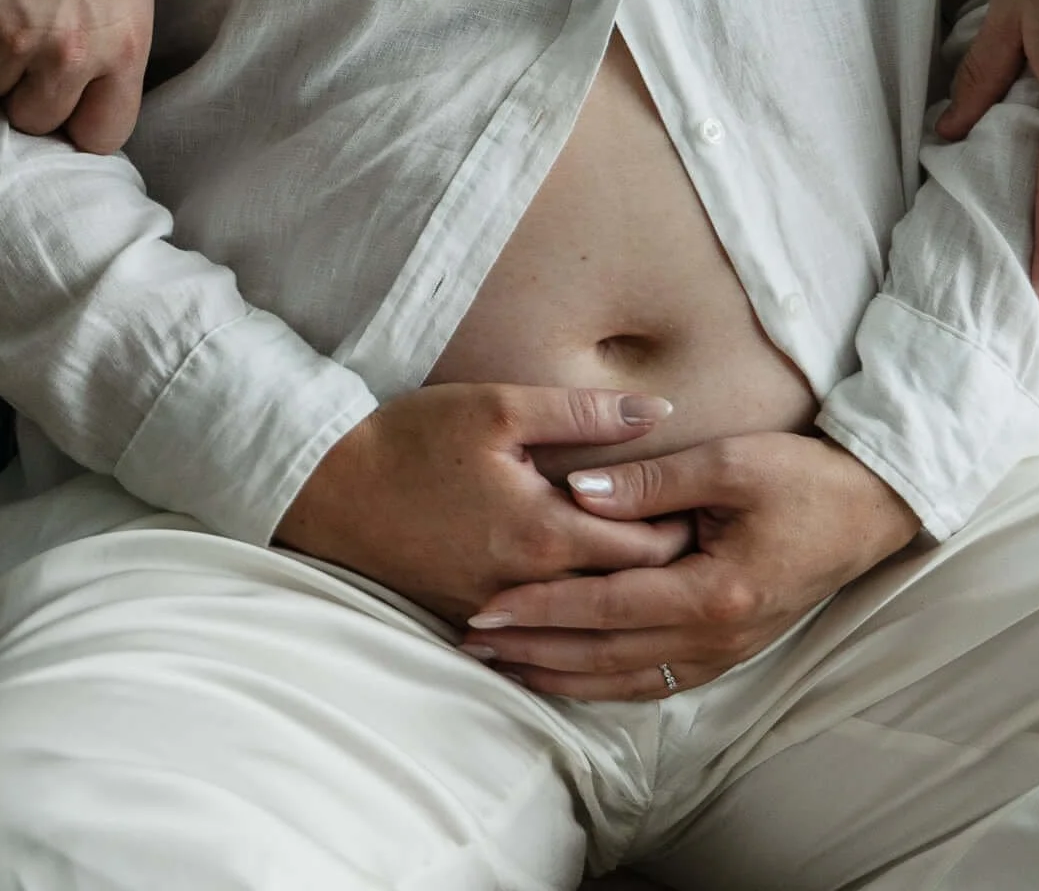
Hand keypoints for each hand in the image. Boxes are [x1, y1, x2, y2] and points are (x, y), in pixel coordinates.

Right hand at [0, 0, 153, 153]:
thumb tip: (78, 103)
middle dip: (25, 90)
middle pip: (33, 120)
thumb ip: (105, 49)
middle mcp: (67, 52)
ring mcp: (8, 34)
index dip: (78, 124)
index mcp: (122, 46)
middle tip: (25, 35)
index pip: (102, 136)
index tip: (65, 107)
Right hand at [276, 385, 692, 626]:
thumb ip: (583, 412)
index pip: (645, 551)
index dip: (684, 531)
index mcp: (544, 535)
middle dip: (664, 570)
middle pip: (623, 595)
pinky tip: (593, 594)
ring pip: (585, 621)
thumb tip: (656, 410)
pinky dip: (574, 616)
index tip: (708, 506)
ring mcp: (498, 612)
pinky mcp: (471, 617)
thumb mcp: (499, 407)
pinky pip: (542, 630)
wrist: (331, 490)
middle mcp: (528, 588)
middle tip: (700, 538)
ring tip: (658, 567)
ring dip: (621, 597)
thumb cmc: (415, 440)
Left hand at [460, 433, 918, 699]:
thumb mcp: (731, 461)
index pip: (607, 605)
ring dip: (560, 672)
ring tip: (504, 663)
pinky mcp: (726, 651)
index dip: (543, 606)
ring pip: (623, 678)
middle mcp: (715, 637)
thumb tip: (580, 491)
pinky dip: (602, 681)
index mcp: (714, 591)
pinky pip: (652, 681)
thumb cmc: (803, 478)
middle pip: (605, 654)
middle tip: (473, 641)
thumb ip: (654, 480)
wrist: (868, 511)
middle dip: (534, 648)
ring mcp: (722, 652)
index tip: (487, 604)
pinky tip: (568, 673)